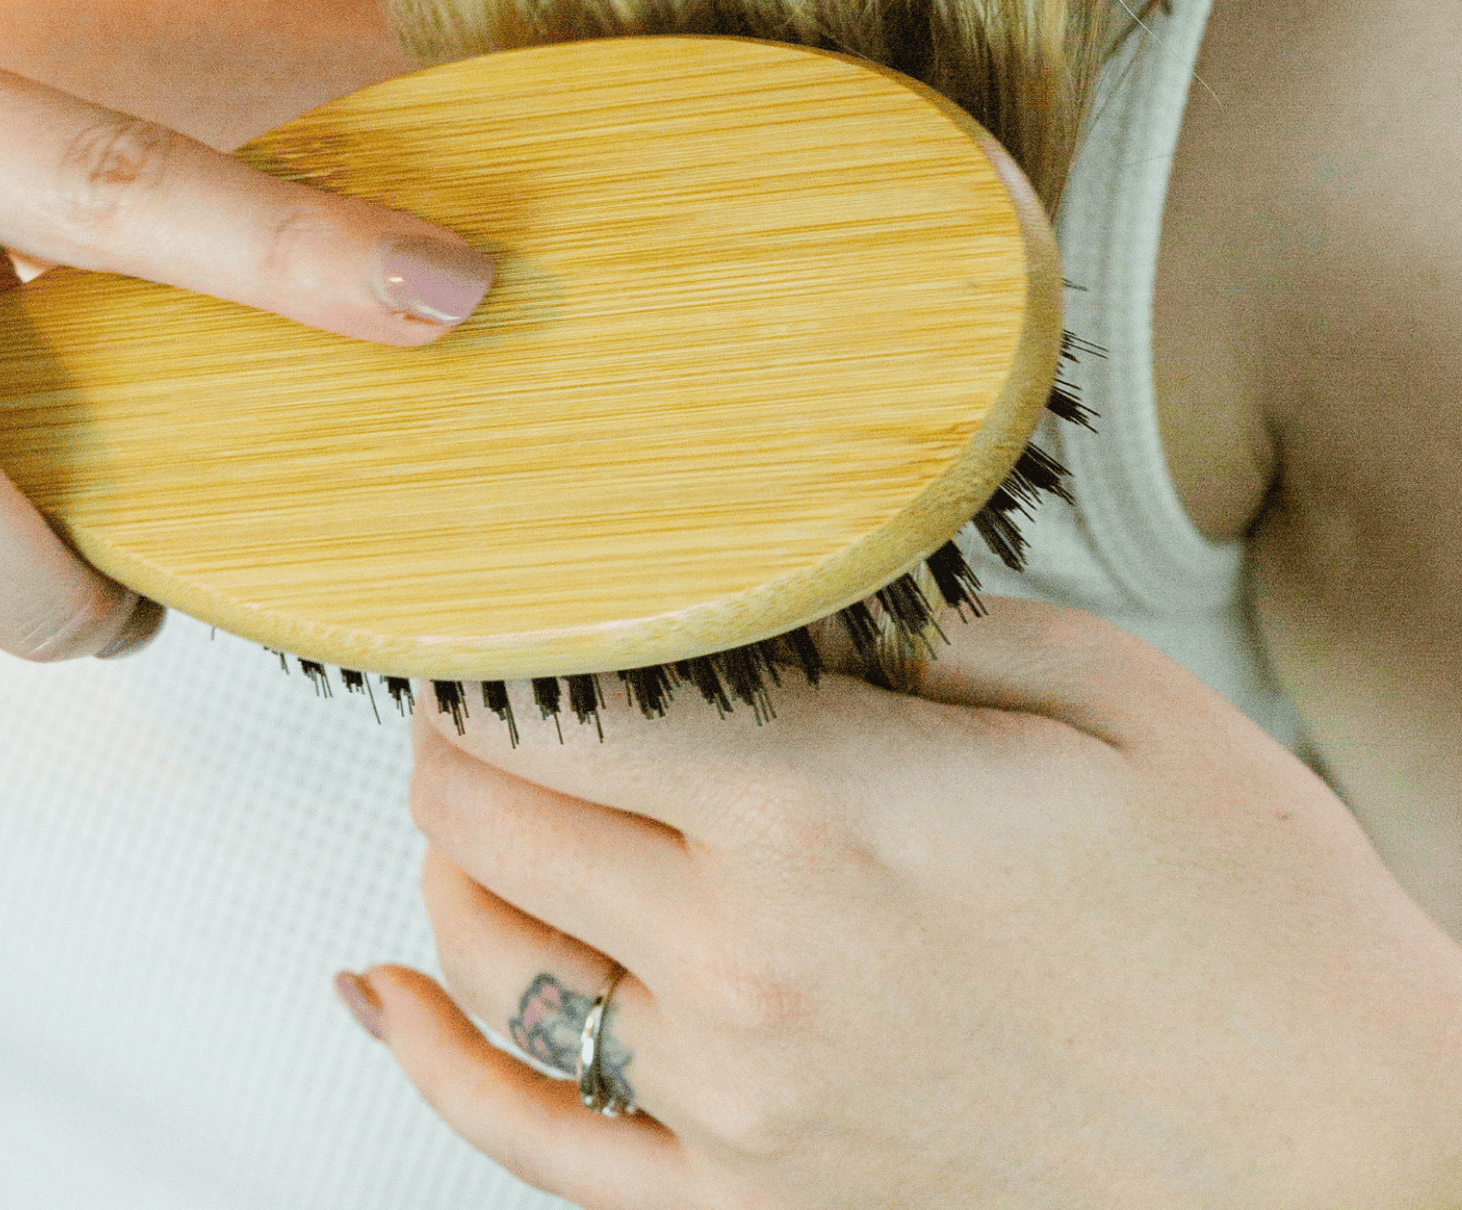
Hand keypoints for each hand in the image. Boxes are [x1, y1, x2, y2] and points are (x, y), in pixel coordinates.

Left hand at [340, 599, 1461, 1208]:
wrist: (1363, 1162)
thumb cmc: (1255, 917)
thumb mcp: (1098, 697)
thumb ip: (894, 632)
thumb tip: (754, 611)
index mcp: (816, 808)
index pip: (547, 694)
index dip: (495, 632)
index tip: (493, 595)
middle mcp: (742, 961)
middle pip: (483, 812)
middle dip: (459, 725)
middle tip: (488, 676)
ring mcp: (736, 1107)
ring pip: (486, 953)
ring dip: (451, 854)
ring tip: (476, 792)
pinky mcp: (756, 1209)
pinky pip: (530, 1142)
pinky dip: (431, 1056)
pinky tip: (381, 990)